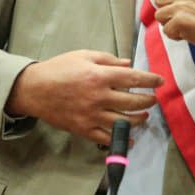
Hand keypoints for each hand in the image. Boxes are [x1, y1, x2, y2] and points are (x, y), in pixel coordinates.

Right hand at [5, 50, 163, 144]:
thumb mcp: (84, 55)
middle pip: (133, 103)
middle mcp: (98, 97)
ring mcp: (91, 116)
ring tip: (144, 115)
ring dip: (139, 120)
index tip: (160, 81)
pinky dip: (121, 139)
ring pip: (124, 122)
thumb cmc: (59, 69)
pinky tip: (130, 137)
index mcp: (99, 76)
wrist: (33, 90)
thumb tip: (129, 64)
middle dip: (148, 101)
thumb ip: (109, 60)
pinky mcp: (83, 129)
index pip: (133, 79)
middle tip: (153, 99)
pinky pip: (106, 138)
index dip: (150, 80)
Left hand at [155, 0, 194, 47]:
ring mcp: (179, 6)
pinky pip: (166, 30)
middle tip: (178, 19)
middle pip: (159, 0)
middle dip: (166, 11)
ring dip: (168, 24)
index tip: (174, 7)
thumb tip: (176, 2)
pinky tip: (186, 35)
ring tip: (182, 28)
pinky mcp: (178, 21)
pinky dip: (174, 35)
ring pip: (159, 15)